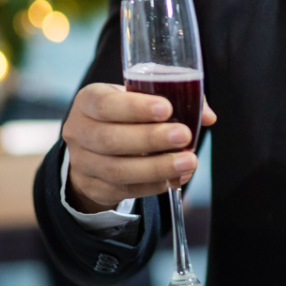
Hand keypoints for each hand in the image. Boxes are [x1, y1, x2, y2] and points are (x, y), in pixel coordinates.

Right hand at [63, 83, 217, 210]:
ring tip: (188, 161)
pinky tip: (176, 177)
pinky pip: (125, 190)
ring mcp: (83, 163)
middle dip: (150, 139)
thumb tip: (206, 116)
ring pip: (118, 170)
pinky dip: (154, 185)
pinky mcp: (94, 187)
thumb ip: (173, 96)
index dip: (135, 108)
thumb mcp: (139, 95)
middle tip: (183, 136)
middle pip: (110, 139)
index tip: (166, 108)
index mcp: (88, 101)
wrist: (93, 146)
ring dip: (157, 167)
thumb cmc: (123, 113)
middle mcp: (79, 132)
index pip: (106, 104)